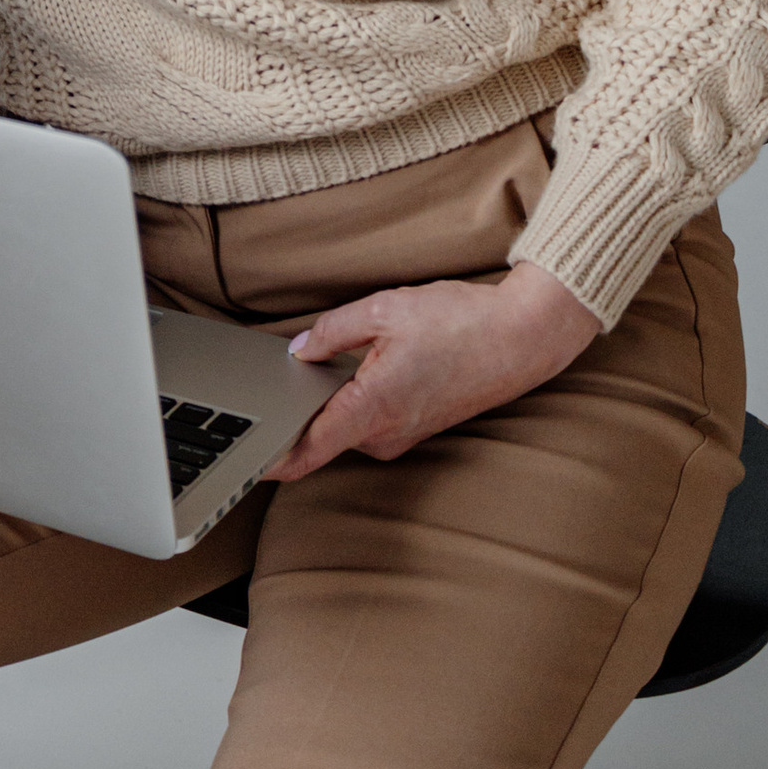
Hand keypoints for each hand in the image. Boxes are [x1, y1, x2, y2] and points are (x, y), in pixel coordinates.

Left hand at [265, 263, 599, 482]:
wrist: (523, 339)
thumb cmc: (462, 322)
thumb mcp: (385, 310)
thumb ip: (331, 331)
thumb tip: (298, 350)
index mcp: (372, 406)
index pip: (309, 451)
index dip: (271, 459)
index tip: (244, 457)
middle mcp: (386, 433)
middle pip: (320, 436)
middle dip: (295, 412)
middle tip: (275, 378)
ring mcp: (402, 436)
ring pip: (344, 426)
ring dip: (328, 402)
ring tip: (325, 363)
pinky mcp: (415, 429)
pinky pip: (367, 422)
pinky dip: (353, 401)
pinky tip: (360, 368)